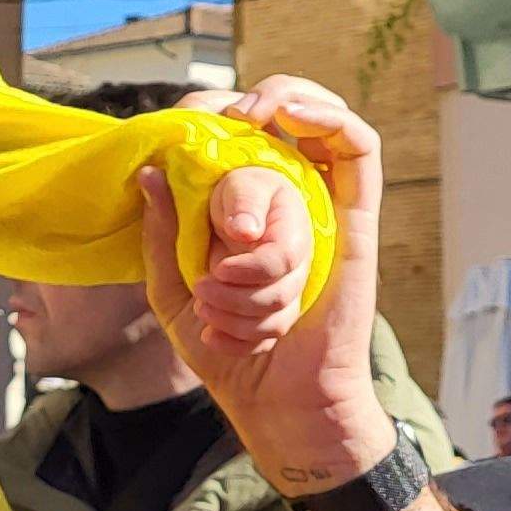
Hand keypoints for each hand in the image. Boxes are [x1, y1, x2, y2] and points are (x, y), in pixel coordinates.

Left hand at [137, 76, 390, 490]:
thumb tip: (150, 172)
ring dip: (253, 184)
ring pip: (304, 138)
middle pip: (270, 121)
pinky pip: (359, 148)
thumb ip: (162, 235)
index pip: (233, 132)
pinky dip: (329, 119)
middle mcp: (284, 201)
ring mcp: (322, 205)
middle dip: (231, 120)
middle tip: (205, 131)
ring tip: (223, 237)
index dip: (208, 108)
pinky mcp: (357, 217)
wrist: (278, 402)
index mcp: (239, 213)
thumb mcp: (173, 292)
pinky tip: (289, 120)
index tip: (175, 126)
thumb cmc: (229, 354)